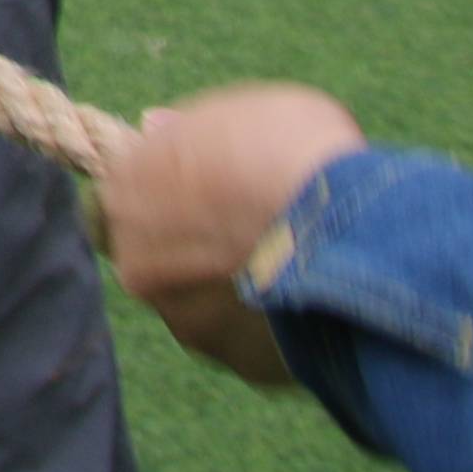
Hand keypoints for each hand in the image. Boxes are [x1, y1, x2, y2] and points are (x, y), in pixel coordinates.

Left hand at [96, 85, 365, 392]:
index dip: (163, 193)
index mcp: (124, 188)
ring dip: (231, 287)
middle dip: (193, 244)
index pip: (122, 195)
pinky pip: (250, 338)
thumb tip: (159, 128)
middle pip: (155, 252)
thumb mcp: (241, 111)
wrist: (350, 228)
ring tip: (289, 266)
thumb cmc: (293, 151)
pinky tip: (308, 301)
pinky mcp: (234, 359)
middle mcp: (135, 258)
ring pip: (201, 301)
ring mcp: (183, 316)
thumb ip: (191, 131)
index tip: (200, 191)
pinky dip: (271, 324)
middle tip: (247, 229)